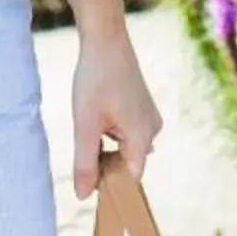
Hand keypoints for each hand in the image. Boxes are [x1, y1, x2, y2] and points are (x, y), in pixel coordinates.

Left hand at [70, 26, 161, 198]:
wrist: (105, 39)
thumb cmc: (95, 79)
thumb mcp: (84, 124)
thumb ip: (85, 163)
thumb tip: (84, 196)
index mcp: (142, 138)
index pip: (129, 179)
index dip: (109, 183)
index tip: (88, 175)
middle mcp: (152, 130)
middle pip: (127, 163)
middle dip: (104, 160)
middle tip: (84, 140)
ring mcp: (149, 117)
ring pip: (124, 146)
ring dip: (105, 143)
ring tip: (90, 120)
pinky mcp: (143, 106)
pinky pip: (127, 131)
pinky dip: (110, 129)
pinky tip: (97, 111)